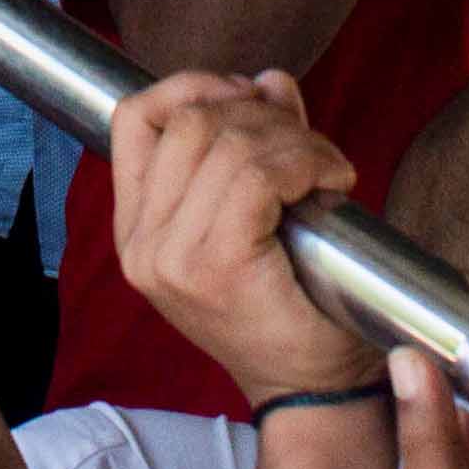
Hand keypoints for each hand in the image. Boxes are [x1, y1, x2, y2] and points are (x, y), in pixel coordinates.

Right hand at [107, 70, 377, 405]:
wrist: (315, 388)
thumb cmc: (291, 304)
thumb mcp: (258, 214)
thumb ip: (256, 143)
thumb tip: (269, 81)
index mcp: (136, 230)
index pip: (134, 119)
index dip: (191, 85)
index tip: (246, 94)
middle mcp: (141, 243)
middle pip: (188, 120)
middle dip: (258, 111)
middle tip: (305, 140)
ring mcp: (172, 257)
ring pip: (229, 143)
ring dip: (293, 138)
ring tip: (326, 164)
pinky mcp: (216, 265)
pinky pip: (258, 176)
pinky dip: (306, 160)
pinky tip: (334, 178)